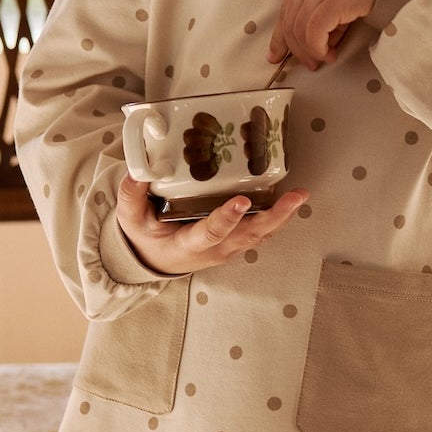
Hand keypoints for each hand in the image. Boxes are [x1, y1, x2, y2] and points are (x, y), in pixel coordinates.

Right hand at [115, 174, 309, 275]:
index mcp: (189, 245)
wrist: (154, 261)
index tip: (242, 201)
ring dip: (283, 216)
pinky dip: (278, 216)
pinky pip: (261, 231)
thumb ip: (132, 196)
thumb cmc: (144, 238)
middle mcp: (215, 250)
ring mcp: (229, 248)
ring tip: (301, 195)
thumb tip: (138, 170)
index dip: (227, 218)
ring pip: (261, 234)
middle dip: (275, 217)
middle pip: (250, 236)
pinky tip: (291, 199)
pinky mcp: (236, 241)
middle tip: (296, 197)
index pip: (211, 233)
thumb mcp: (130, 220)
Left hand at [269, 0, 399, 70]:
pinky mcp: (333, 0)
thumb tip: (323, 39)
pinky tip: (330, 53)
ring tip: (327, 57)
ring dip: (311, 51)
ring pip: (300, 31)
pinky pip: (314, 33)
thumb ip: (327, 9)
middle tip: (312, 64)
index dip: (280, 38)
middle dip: (297, 50)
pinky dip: (319, 48)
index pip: (285, 11)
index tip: (277, 55)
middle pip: (290, 24)